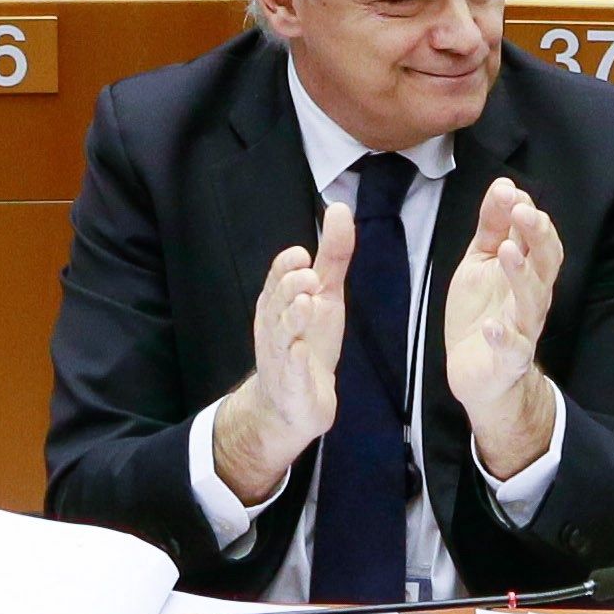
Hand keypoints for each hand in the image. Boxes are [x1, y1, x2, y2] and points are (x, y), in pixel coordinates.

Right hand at [211, 207, 352, 502]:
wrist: (292, 405)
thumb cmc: (308, 341)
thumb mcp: (326, 295)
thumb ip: (332, 255)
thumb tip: (339, 208)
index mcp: (278, 303)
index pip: (277, 278)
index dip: (286, 266)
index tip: (304, 254)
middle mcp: (274, 327)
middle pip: (276, 303)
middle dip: (290, 288)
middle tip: (310, 277)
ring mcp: (280, 357)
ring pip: (281, 335)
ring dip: (292, 319)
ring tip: (307, 304)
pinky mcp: (292, 385)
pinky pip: (290, 372)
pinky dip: (295, 361)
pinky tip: (303, 351)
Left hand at [438, 178, 569, 471]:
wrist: (478, 374)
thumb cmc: (483, 311)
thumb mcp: (481, 262)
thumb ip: (492, 227)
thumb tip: (504, 186)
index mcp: (527, 272)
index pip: (537, 240)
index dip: (528, 217)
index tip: (512, 194)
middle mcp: (531, 297)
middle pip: (544, 264)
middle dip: (536, 236)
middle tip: (523, 212)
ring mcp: (522, 328)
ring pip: (531, 300)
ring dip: (520, 275)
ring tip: (506, 252)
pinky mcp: (508, 359)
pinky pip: (510, 349)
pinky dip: (502, 338)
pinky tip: (492, 327)